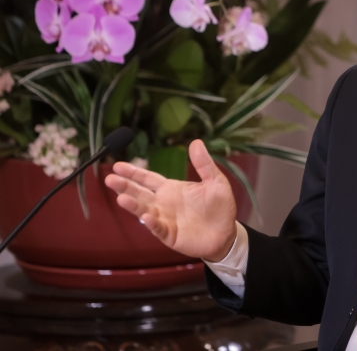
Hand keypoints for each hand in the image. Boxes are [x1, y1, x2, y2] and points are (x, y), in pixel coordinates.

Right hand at [105, 139, 237, 261]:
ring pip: (144, 210)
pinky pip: (158, 228)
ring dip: (133, 205)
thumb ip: (204, 164)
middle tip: (110, 179)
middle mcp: (163, 203)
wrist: (227, 233)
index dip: (133, 172)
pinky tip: (146, 217)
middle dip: (125, 186)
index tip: (117, 165)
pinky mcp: (170, 234)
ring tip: (122, 198)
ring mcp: (164, 219)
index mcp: (171, 188)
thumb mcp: (215, 181)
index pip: (147, 178)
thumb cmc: (220, 207)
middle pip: (140, 193)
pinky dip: (152, 223)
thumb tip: (196, 141)